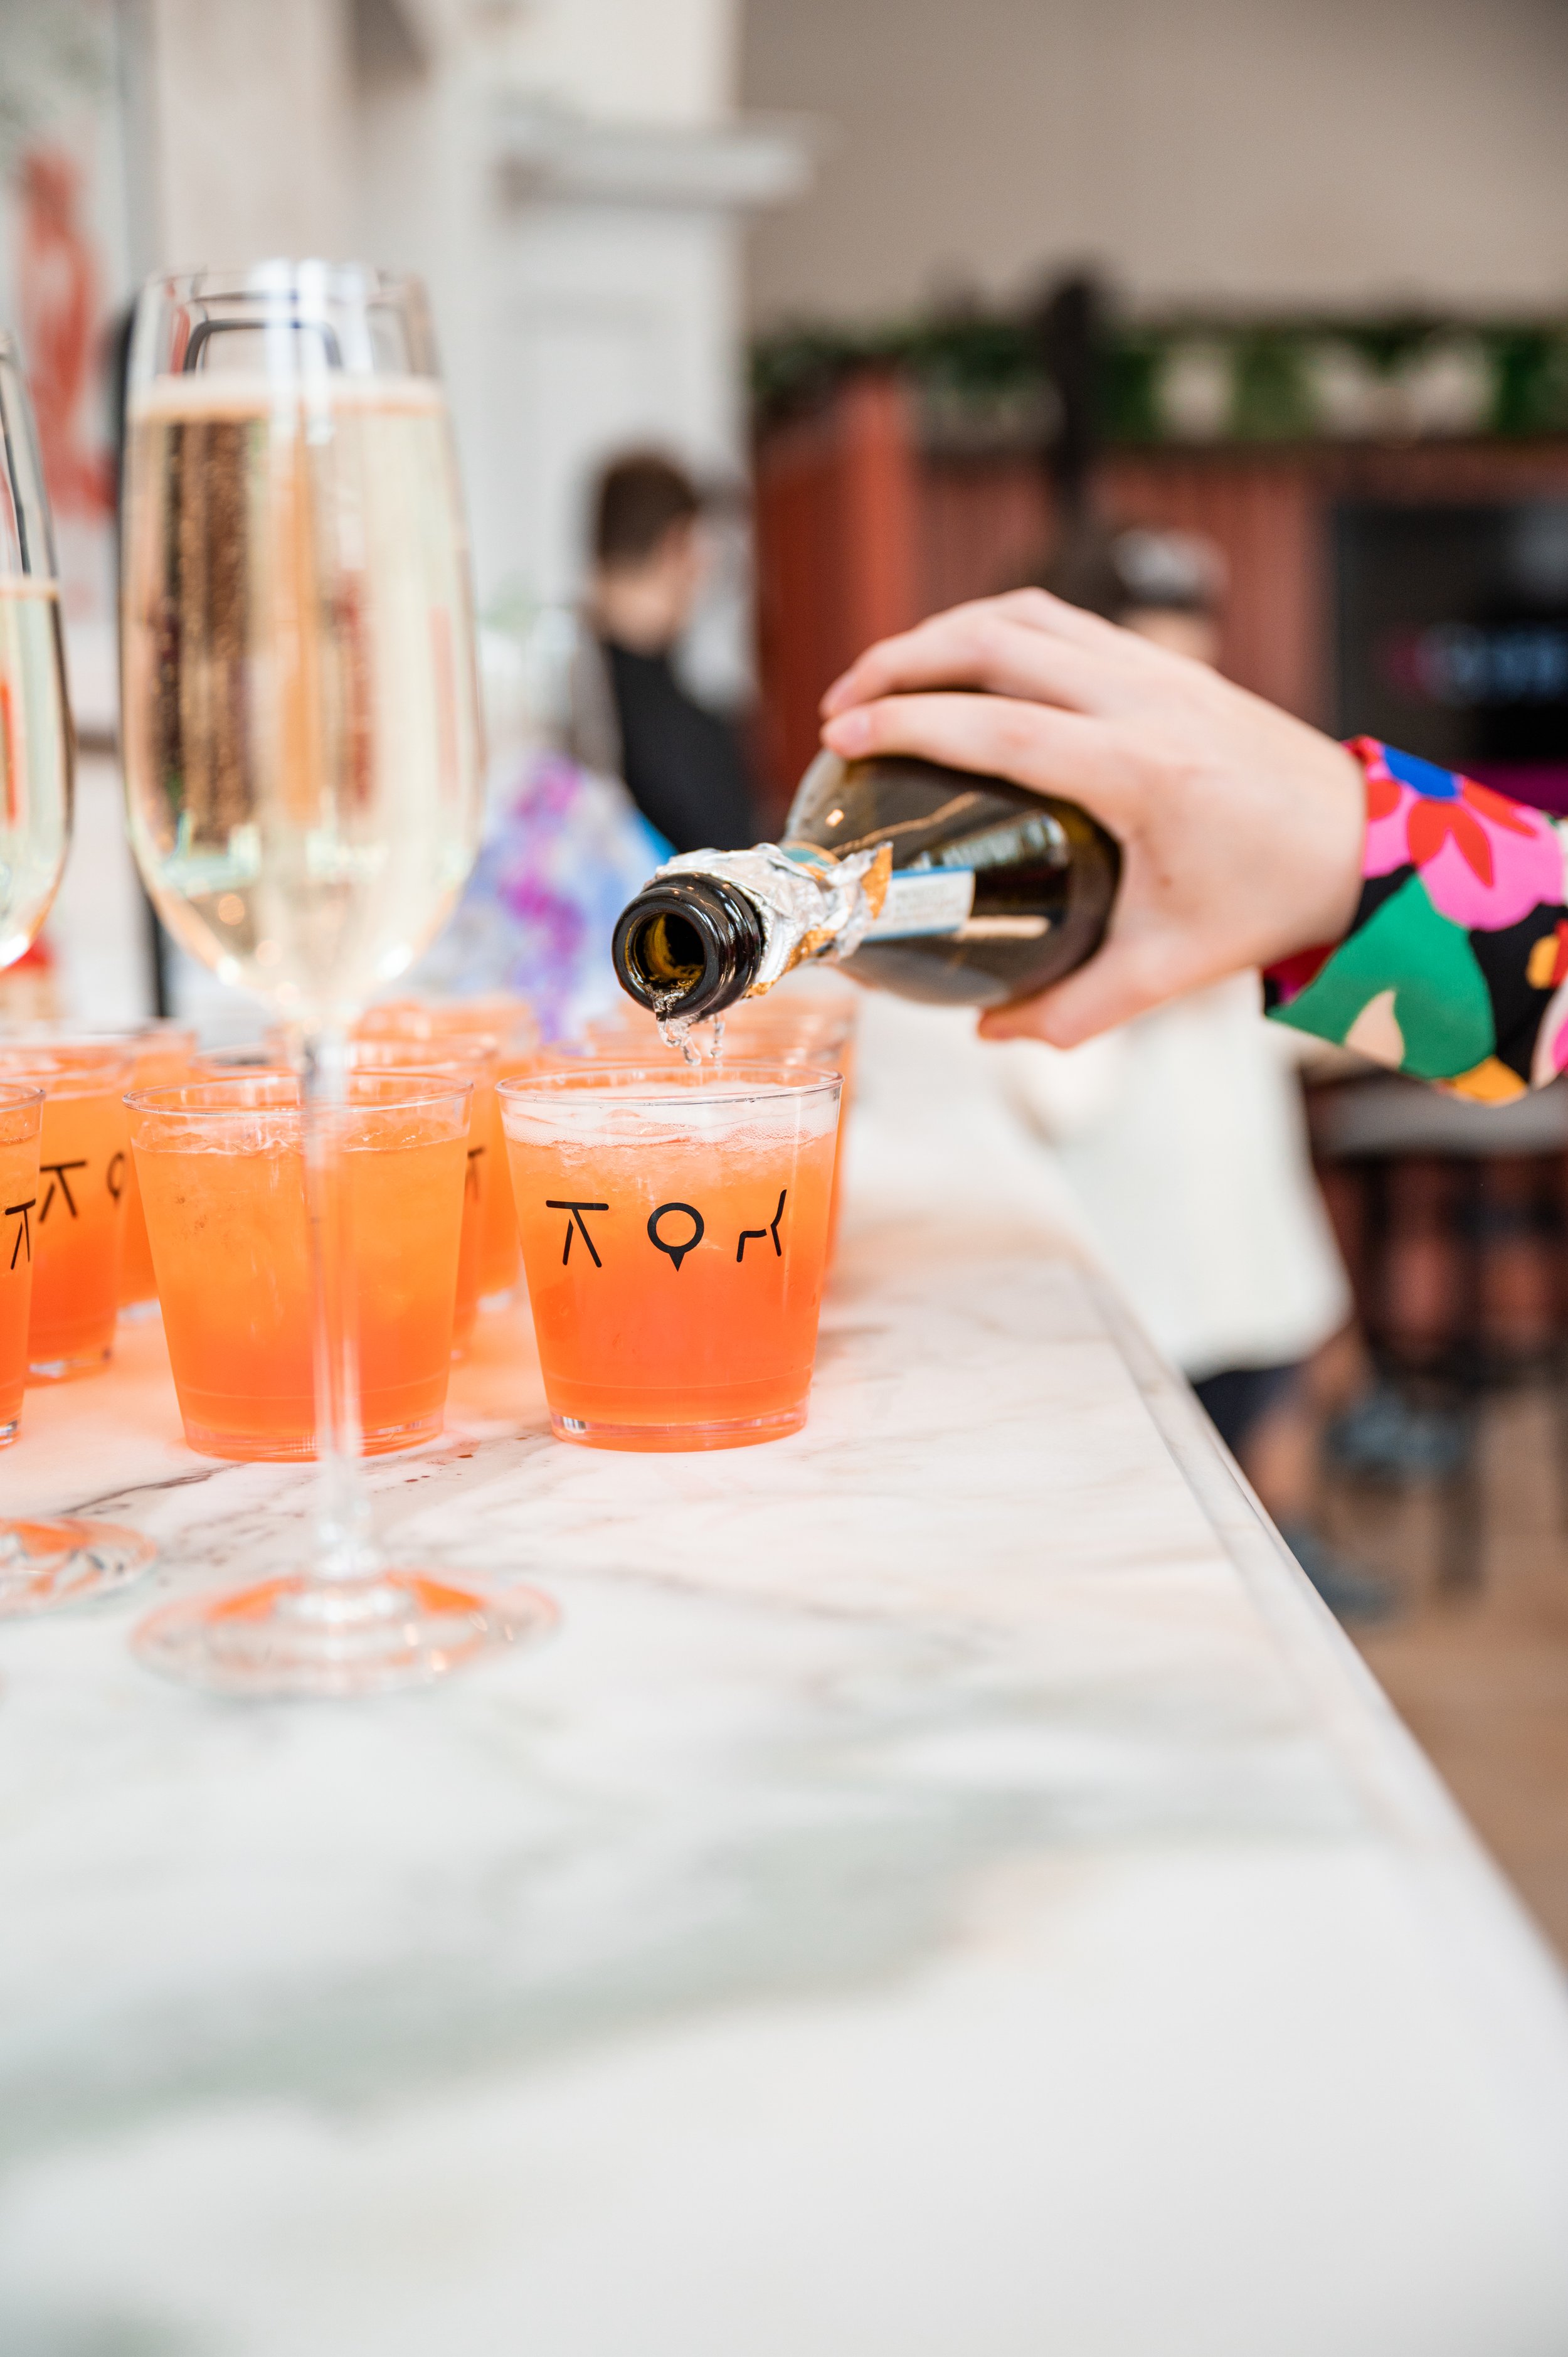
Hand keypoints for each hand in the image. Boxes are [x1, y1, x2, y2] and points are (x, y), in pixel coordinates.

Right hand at [819, 590, 1364, 1045]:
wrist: (1361, 841)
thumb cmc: (1267, 903)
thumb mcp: (1170, 970)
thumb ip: (1074, 1008)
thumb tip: (988, 1033)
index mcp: (1142, 772)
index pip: (999, 726)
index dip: (909, 722)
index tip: (842, 731)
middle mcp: (1146, 700)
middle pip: (996, 642)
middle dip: (902, 659)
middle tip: (841, 701)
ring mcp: (1159, 668)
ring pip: (1026, 615)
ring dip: (942, 633)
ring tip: (883, 677)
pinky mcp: (1167, 660)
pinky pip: (1063, 620)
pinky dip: (996, 628)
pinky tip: (958, 665)